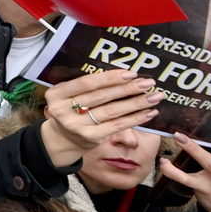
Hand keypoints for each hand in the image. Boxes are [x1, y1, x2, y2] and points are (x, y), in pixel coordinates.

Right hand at [39, 70, 163, 167]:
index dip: (109, 78)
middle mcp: (63, 110)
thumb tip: (123, 74)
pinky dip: (135, 118)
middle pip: (101, 96)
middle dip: (127, 88)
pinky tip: (149, 113)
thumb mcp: (70, 95)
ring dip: (136, 103)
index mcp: (56, 94)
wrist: (63, 138)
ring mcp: (76, 125)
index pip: (86, 83)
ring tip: (154, 96)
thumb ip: (86, 86)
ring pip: (111, 111)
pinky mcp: (89, 137)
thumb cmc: (72, 109)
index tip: (131, 73)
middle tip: (148, 83)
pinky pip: (116, 125)